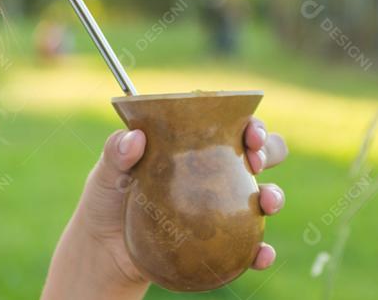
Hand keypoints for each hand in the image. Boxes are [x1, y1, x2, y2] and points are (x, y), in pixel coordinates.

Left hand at [41, 118, 288, 298]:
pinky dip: (263, 251)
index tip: (248, 130)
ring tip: (267, 202)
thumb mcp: (106, 172)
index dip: (249, 123)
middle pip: (258, 152)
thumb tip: (134, 138)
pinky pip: (251, 247)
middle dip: (268, 149)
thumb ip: (116, 152)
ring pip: (264, 195)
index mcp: (195, 144)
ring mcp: (223, 206)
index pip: (231, 124)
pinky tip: (261, 255)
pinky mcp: (222, 243)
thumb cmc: (107, 199)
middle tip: (255, 158)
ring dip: (274, 196)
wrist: (103, 250)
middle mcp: (216, 171)